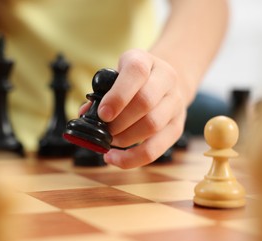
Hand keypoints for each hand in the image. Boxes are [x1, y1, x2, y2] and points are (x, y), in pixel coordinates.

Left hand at [90, 49, 187, 167]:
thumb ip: (100, 92)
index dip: (118, 95)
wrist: (166, 81)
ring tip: (110, 141)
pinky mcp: (177, 126)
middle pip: (145, 102)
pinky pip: (157, 148)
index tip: (102, 114)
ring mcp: (175, 103)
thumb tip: (84, 114)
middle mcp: (166, 79)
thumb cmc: (134, 81)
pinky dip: (133, 158)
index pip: (136, 72)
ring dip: (125, 139)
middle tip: (104, 130)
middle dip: (119, 122)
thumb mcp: (117, 75)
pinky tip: (116, 158)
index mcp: (146, 61)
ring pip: (153, 125)